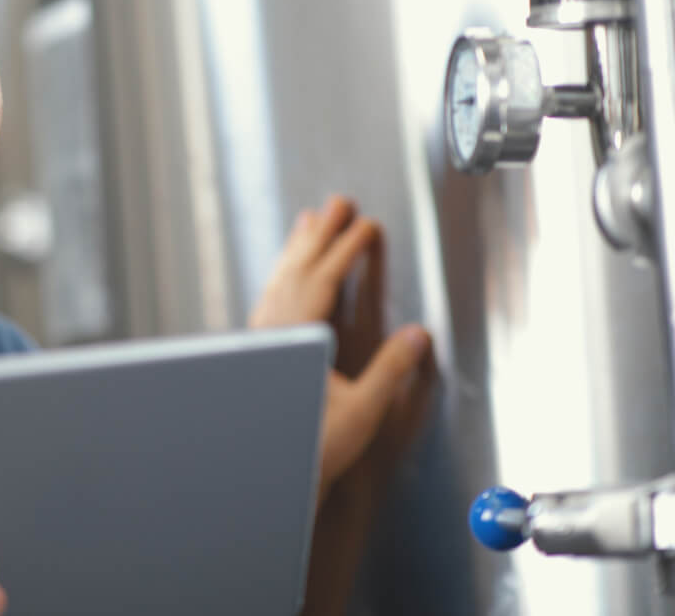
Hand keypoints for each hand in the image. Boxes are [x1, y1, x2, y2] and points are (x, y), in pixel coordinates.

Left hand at [248, 196, 434, 615]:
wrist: (269, 473)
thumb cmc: (313, 448)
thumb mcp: (363, 411)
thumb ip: (391, 370)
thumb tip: (417, 335)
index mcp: (299, 339)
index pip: (324, 280)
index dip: (346, 249)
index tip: (366, 224)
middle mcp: (273, 332)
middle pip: (297, 270)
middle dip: (320, 234)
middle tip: (337, 202)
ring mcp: (261, 338)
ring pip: (279, 280)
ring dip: (298, 248)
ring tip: (310, 220)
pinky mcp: (257, 349)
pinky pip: (270, 296)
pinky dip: (283, 273)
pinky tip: (287, 271)